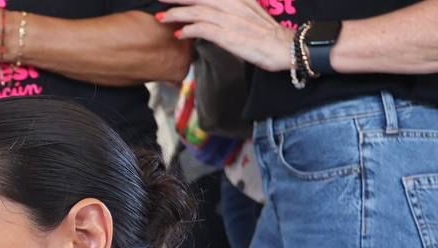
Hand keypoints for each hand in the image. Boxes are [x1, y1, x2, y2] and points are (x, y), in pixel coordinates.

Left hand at [158, 0, 292, 72]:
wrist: (285, 47)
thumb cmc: (266, 34)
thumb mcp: (250, 13)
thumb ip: (231, 10)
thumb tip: (212, 14)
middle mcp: (233, 4)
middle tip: (159, 0)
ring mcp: (230, 19)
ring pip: (196, 12)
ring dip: (176, 14)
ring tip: (162, 18)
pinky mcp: (228, 35)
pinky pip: (203, 29)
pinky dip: (189, 30)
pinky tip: (180, 34)